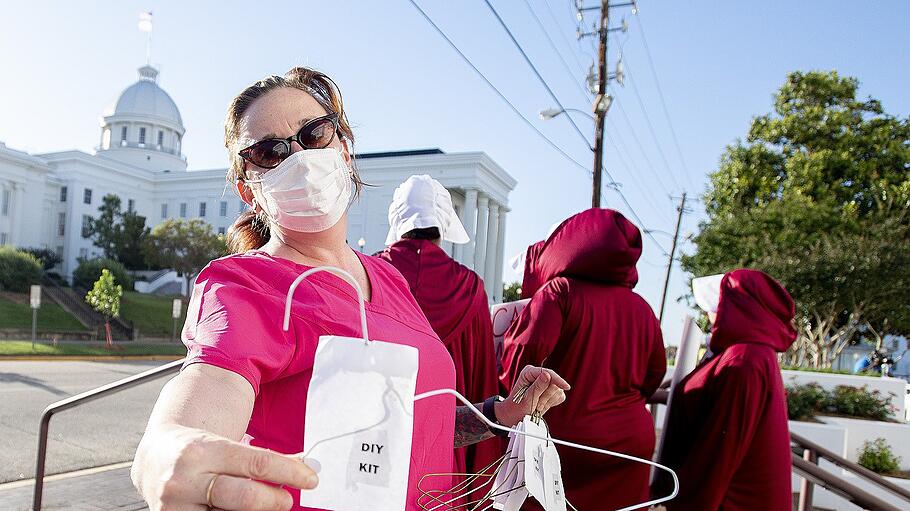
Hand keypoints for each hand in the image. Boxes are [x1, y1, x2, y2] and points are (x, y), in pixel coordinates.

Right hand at [132, 424, 317, 510]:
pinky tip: (234, 510)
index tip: (310, 479)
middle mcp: (185, 479)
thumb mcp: (227, 445)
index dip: (290, 473)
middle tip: (286, 500)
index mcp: (203, 450)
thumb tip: (304, 466)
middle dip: (275, 500)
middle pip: (246, 497)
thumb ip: (262, 459)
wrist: (155, 459)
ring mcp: (175, 507)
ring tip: (261, 503)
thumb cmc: (198, 451)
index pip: (257, 463)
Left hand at [495, 365, 569, 426]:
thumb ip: (537, 386)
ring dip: (548, 401)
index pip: (547, 372)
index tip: (566, 387)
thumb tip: (547, 375)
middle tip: (536, 404)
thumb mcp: (526, 398)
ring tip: (537, 405)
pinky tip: (543, 405)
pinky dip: (552, 403)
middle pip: (554, 382)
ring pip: (558, 390)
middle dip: (546, 396)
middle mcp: (538, 375)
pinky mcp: (551, 391)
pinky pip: (560, 396)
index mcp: (529, 372)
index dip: (557, 380)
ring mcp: (546, 383)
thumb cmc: (517, 407)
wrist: (515, 416)